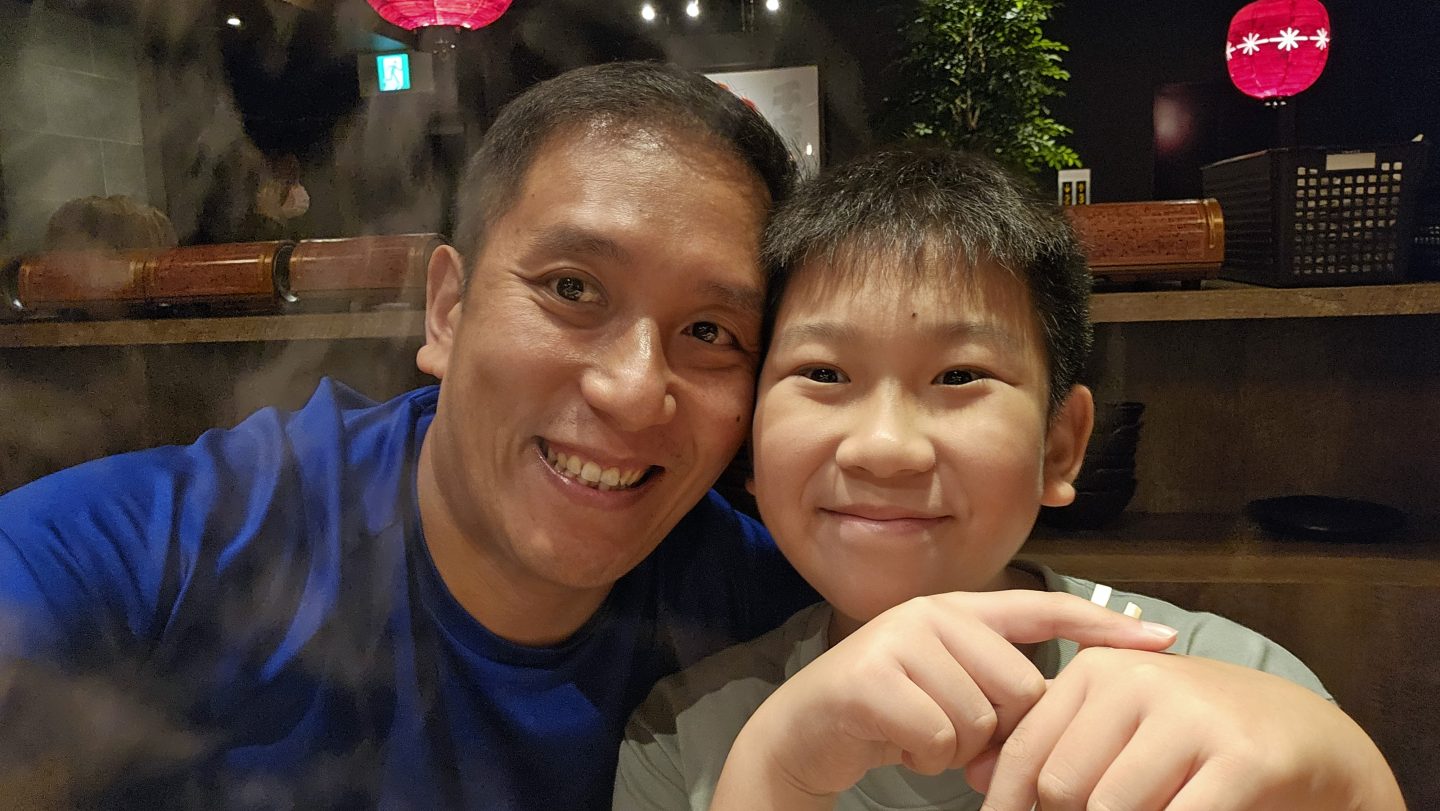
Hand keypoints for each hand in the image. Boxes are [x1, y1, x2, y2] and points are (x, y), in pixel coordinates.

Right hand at [710, 591, 1178, 809]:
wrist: (805, 731)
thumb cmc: (892, 714)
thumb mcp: (952, 691)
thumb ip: (1002, 690)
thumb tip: (1068, 719)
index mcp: (960, 611)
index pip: (1044, 610)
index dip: (1104, 626)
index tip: (1163, 640)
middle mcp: (934, 613)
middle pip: (1020, 688)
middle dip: (999, 732)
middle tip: (957, 738)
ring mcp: (900, 639)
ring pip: (981, 718)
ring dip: (957, 749)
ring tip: (920, 734)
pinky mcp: (872, 676)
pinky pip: (940, 736)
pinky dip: (926, 758)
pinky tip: (898, 741)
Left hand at [968, 648, 1404, 810]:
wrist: (1302, 733)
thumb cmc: (1192, 734)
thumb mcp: (1118, 722)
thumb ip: (1052, 741)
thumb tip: (976, 775)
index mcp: (1097, 671)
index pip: (1029, 752)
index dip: (1011, 805)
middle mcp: (1139, 683)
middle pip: (1064, 787)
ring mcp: (1192, 717)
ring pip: (1111, 808)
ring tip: (1147, 808)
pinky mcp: (1241, 758)